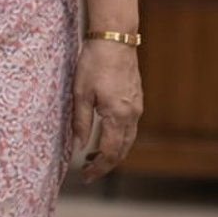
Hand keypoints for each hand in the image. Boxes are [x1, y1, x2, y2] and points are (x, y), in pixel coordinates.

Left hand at [69, 40, 142, 182]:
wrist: (114, 39)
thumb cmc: (94, 64)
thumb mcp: (80, 93)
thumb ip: (81, 122)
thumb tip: (80, 147)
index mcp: (118, 116)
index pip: (111, 152)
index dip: (99, 167)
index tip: (86, 176)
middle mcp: (133, 115)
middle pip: (123, 150)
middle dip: (106, 164)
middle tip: (87, 171)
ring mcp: (137, 107)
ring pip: (128, 139)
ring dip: (113, 151)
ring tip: (92, 156)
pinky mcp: (136, 99)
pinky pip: (130, 127)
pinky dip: (118, 138)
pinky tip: (104, 135)